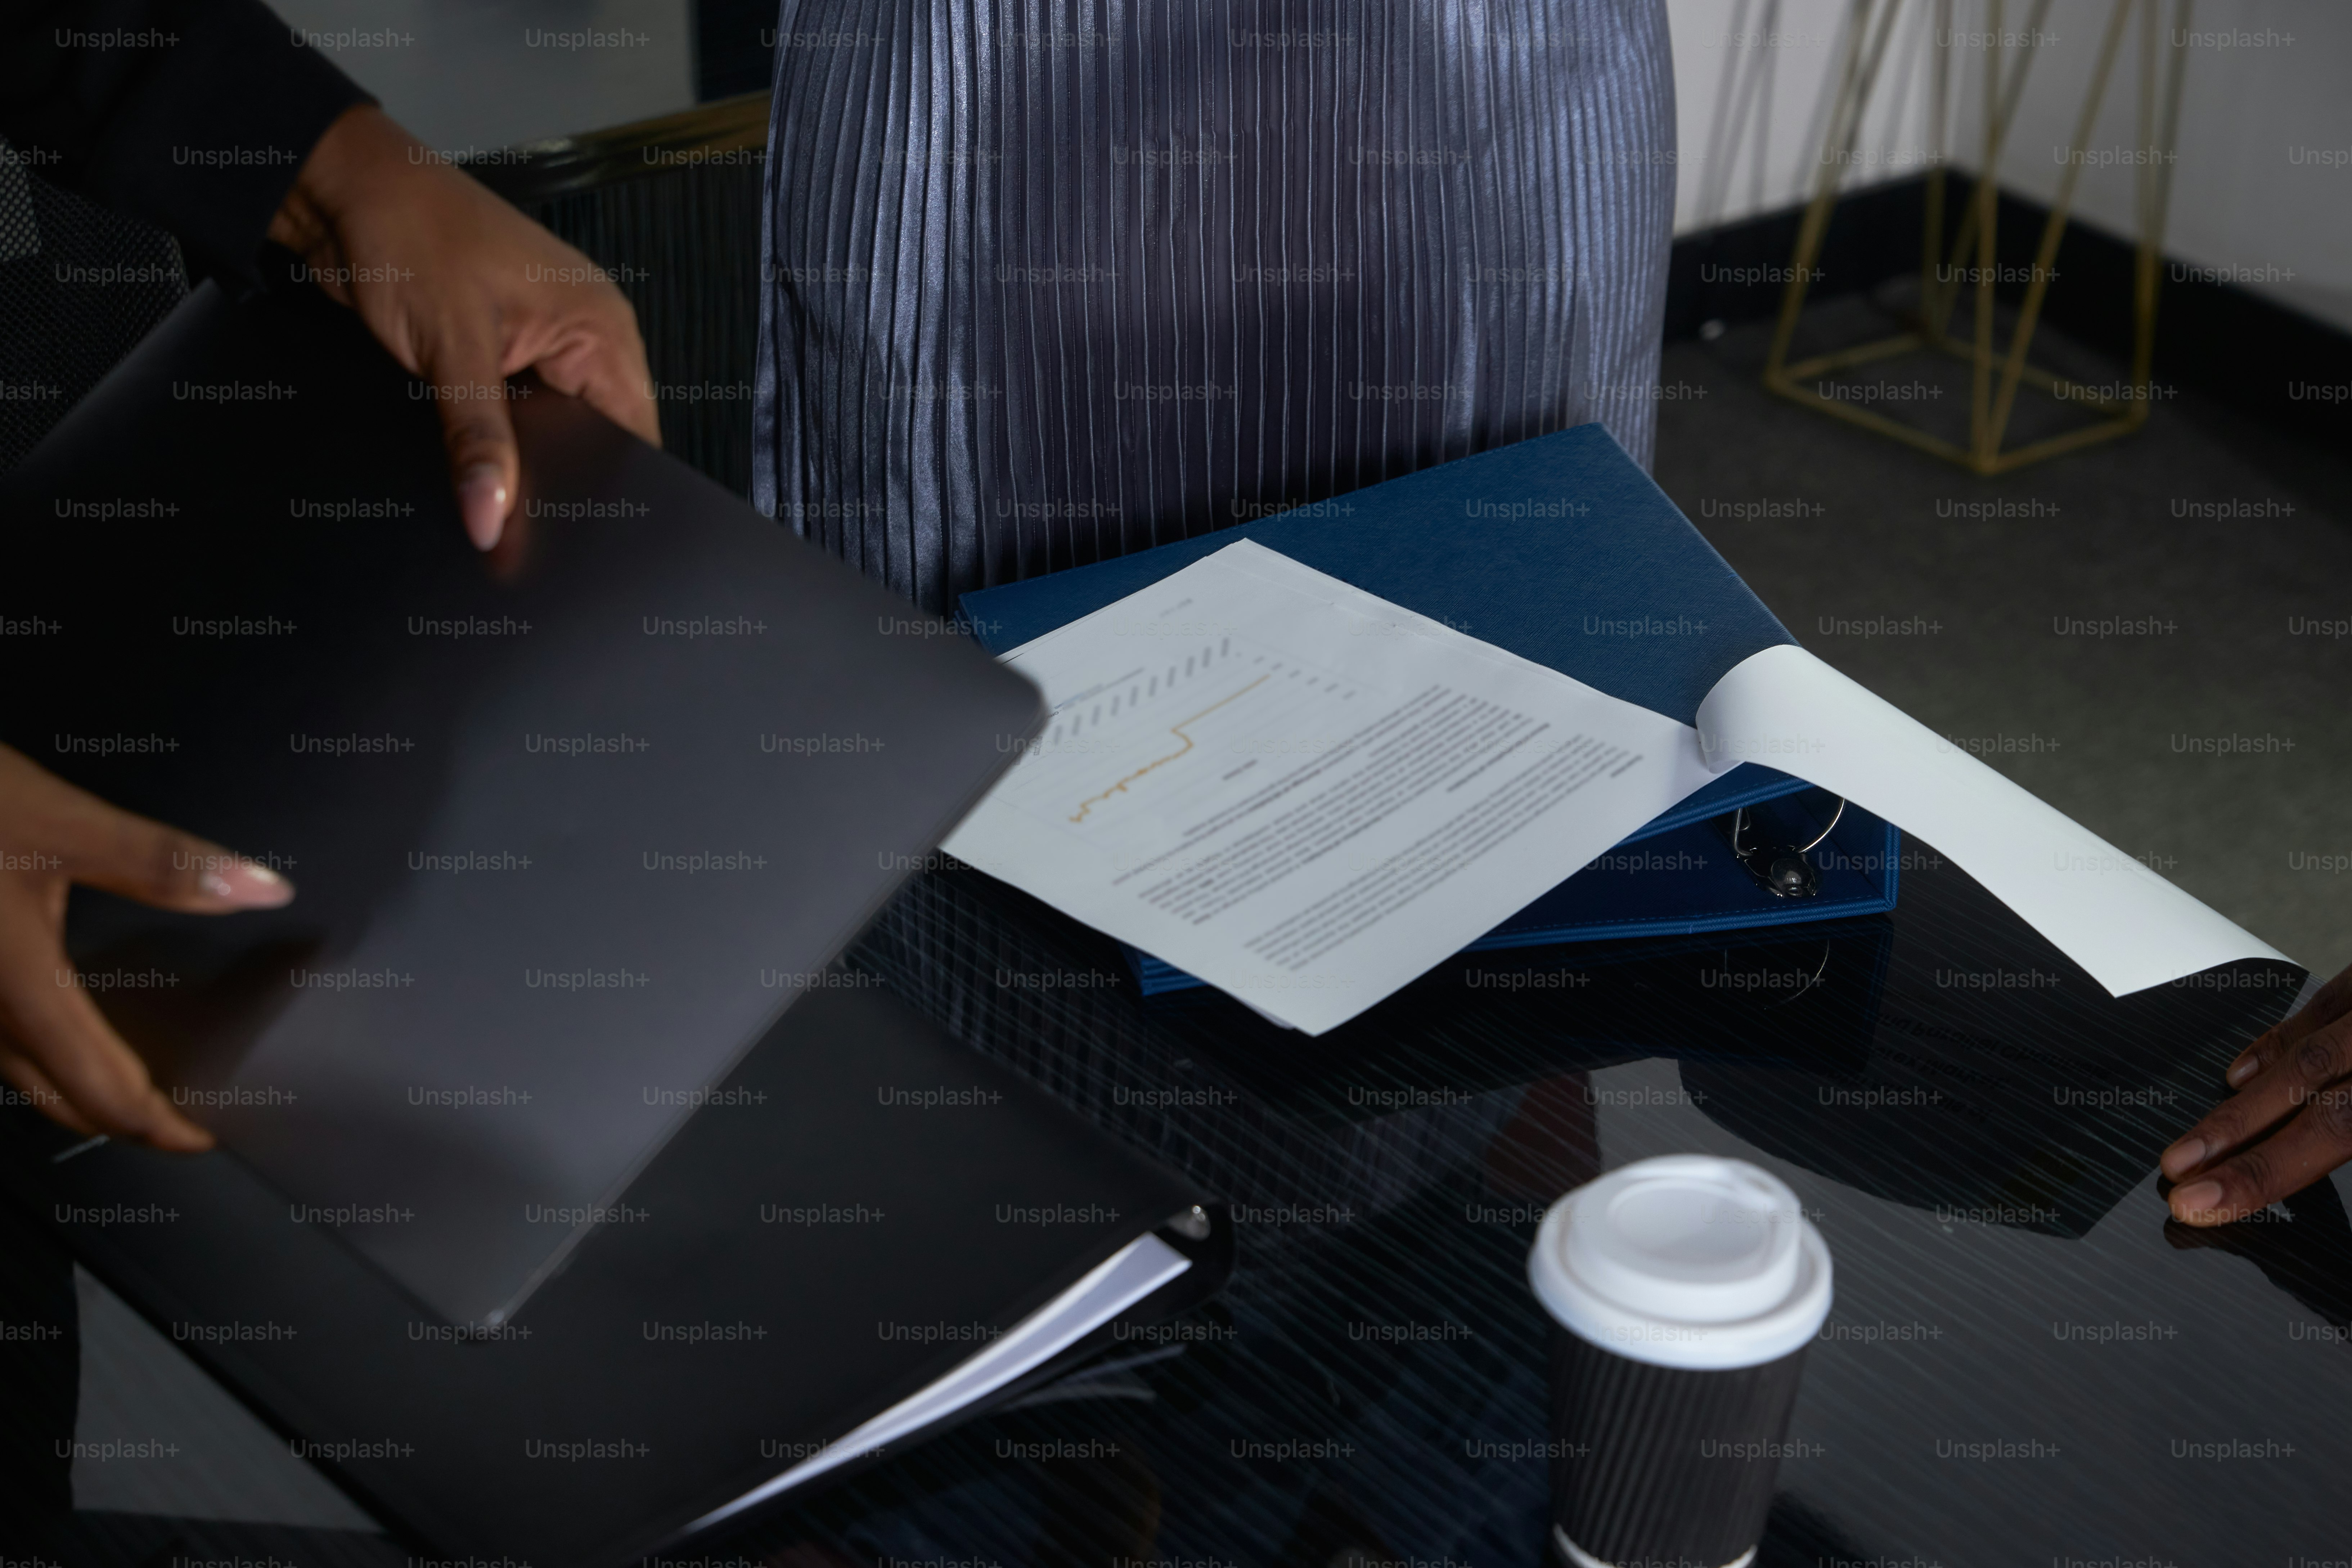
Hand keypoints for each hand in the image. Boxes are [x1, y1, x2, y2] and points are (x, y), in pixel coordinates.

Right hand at [0, 746, 293, 1151]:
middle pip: (61, 1100)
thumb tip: (260, 888)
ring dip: (80, 1091)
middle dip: (125, 1119)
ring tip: (138, 1084)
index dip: (160, 1127)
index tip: (204, 1138)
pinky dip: (43, 1052)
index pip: (104, 1093)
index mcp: (19, 989)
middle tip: (180, 1120)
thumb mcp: (63, 822)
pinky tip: (68, 1027)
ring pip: (21, 1074)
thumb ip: (164, 862)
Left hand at [267, 104, 661, 550]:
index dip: (610, 486)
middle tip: (517, 515)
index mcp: (600, 326)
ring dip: (517, 457)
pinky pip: (510, 415)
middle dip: (556, 477)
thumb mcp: (451, 349)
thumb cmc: (410, 231)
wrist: (339, 188)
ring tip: (491, 488)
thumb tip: (491, 519)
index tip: (574, 532)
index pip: (634, 433)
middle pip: (593, 438)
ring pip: (547, 431)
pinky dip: (489, 438)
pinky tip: (468, 457)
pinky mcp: (497, 353)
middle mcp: (580, 336)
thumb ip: (479, 441)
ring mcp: (539, 344)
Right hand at [2161, 962, 2351, 1223]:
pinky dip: (2276, 1042)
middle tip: (2175, 1172)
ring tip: (2194, 1141)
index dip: (2264, 1171)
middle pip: (2303, 1089)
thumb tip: (2323, 1164)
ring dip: (2244, 1098)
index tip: (2204, 1202)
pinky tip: (2242, 1071)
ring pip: (2303, 1050)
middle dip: (2231, 1135)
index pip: (2332, 1129)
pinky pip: (2321, 1005)